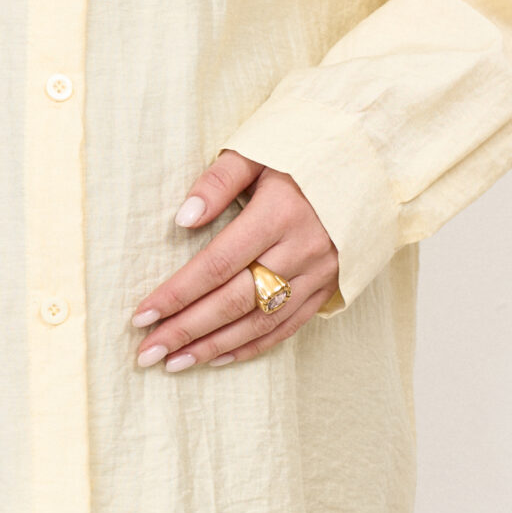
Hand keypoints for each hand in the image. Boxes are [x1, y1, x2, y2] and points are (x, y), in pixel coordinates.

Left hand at [131, 150, 338, 372]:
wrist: (370, 163)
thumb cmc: (304, 152)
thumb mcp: (259, 149)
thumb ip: (218, 181)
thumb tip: (182, 219)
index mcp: (279, 214)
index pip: (217, 264)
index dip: (177, 293)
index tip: (141, 315)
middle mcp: (300, 250)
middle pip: (234, 301)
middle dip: (186, 330)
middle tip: (147, 352)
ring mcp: (318, 274)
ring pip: (259, 322)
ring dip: (213, 346)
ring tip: (173, 363)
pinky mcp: (328, 288)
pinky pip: (286, 328)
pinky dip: (250, 347)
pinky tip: (217, 358)